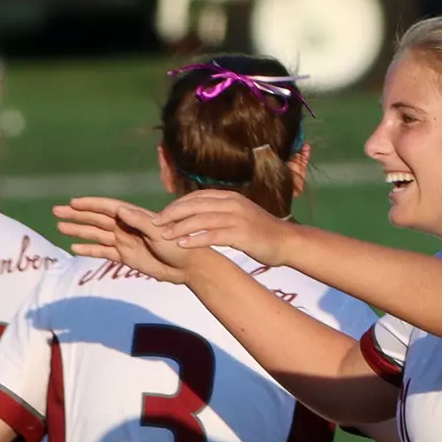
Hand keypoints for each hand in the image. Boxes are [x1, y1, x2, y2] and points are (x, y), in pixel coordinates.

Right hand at [54, 197, 196, 283]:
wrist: (188, 267)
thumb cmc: (179, 245)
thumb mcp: (160, 233)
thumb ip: (140, 221)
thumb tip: (120, 210)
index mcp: (134, 217)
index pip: (107, 208)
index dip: (90, 204)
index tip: (72, 202)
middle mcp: (126, 227)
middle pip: (96, 219)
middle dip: (77, 215)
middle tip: (56, 211)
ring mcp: (124, 241)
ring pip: (96, 234)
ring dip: (79, 230)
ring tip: (60, 227)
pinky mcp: (126, 257)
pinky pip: (103, 252)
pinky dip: (89, 250)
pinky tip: (74, 248)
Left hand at [153, 190, 297, 264]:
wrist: (286, 241)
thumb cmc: (262, 232)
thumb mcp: (240, 215)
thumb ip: (222, 212)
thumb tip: (200, 214)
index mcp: (230, 198)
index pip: (197, 197)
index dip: (177, 205)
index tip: (162, 215)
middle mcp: (232, 204)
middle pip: (195, 205)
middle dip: (172, 214)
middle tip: (155, 223)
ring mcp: (237, 218)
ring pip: (201, 219)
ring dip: (180, 227)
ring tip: (163, 235)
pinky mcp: (241, 233)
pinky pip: (213, 235)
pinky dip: (196, 239)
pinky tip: (183, 245)